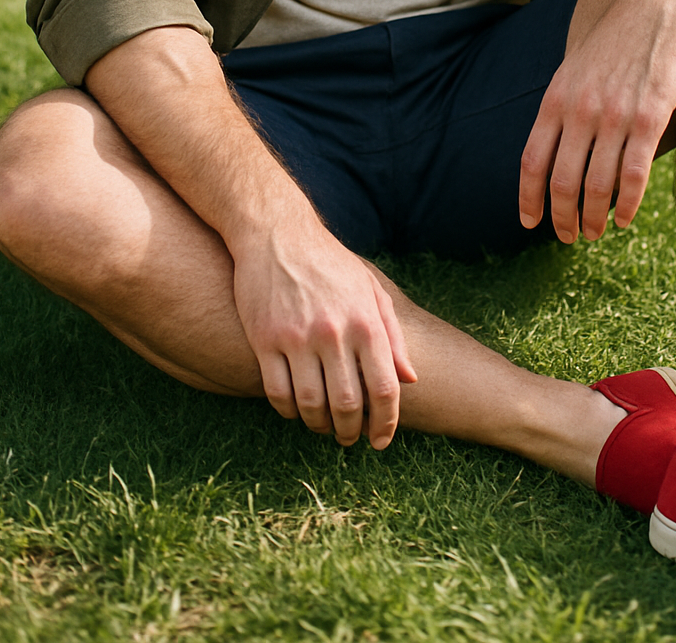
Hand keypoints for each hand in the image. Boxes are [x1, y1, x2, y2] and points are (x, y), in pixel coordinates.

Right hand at [232, 211, 415, 449]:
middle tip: (349, 439)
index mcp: (366, 321)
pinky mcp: (265, 338)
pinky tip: (296, 410)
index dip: (385, 423)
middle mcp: (334, 332)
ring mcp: (297, 336)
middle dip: (351, 432)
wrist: (277, 234)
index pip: (385, 388)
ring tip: (324, 427)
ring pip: (311, 405)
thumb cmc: (330, 264)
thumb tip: (410, 378)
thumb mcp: (371, 290)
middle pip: (348, 404)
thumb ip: (393, 335)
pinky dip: (289, 412)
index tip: (381, 440)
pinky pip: (278, 393)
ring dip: (320, 426)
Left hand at [518, 0, 675, 240]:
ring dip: (594, 217)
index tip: (529, 222)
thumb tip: (552, 143)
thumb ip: (562, 105)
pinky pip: (633, 175)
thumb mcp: (574, 67)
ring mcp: (614, 117)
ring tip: (596, 233)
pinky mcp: (649, 119)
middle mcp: (579, 111)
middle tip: (568, 237)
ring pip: (597, 185)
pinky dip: (626, 205)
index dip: (528, 197)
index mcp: (556, 99)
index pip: (532, 161)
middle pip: (562, 181)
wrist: (654, 5)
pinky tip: (625, 219)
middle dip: (562, 217)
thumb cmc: (615, 39)